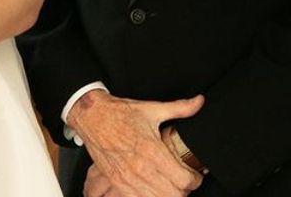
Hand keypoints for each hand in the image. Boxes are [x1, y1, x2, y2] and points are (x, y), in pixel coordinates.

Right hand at [67, 90, 203, 196]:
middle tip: (184, 181)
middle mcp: (141, 167)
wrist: (91, 116)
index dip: (195, 180)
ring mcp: (127, 177)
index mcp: (152, 150)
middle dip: (184, 190)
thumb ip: (179, 108)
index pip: (183, 179)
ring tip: (170, 186)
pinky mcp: (116, 182)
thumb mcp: (151, 109)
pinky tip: (152, 189)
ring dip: (167, 195)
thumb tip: (198, 102)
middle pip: (174, 194)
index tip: (195, 176)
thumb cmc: (119, 113)